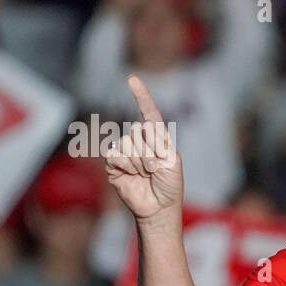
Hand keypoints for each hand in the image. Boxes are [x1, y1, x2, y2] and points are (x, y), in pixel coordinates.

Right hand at [104, 76, 183, 225]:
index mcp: (157, 137)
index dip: (141, 96)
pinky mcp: (113, 162)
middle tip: (155, 169)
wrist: (157, 206)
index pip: (149, 113)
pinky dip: (126, 166)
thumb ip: (158, 145)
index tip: (132, 79)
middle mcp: (139, 140)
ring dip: (139, 162)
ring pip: (127, 144)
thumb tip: (139, 134)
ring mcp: (125, 150)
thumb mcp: (172, 162)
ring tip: (145, 174)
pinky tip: (133, 176)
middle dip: (149, 152)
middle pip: (138, 131)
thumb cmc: (169, 185)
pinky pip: (115, 155)